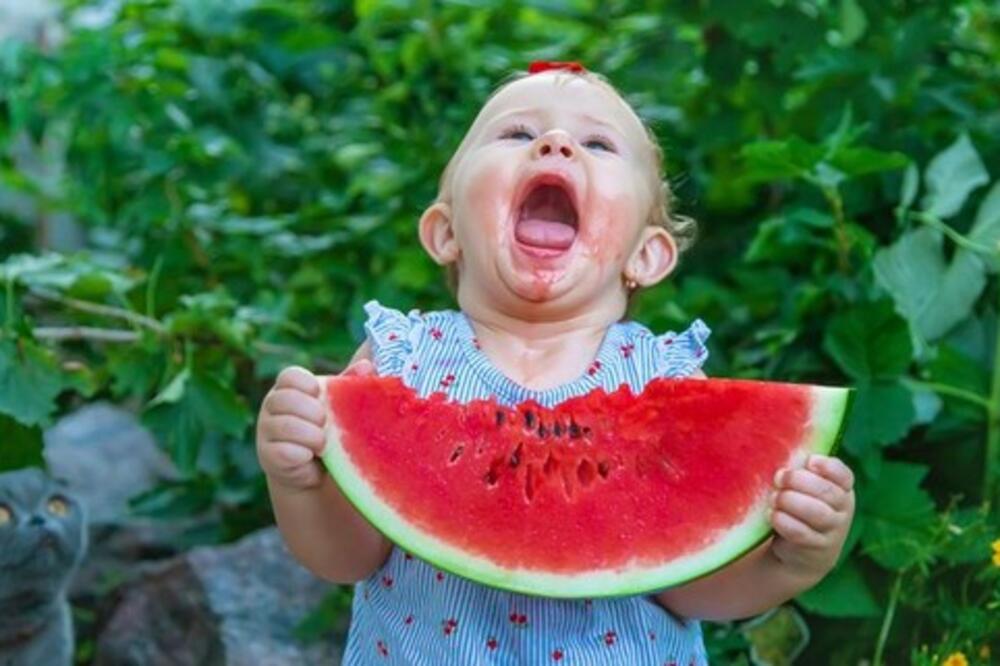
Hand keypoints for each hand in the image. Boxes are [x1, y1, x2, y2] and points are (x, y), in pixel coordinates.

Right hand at [256, 360, 374, 490]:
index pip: (290, 376)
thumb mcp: (339, 404)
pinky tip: (311, 456)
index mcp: (289, 388)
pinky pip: (284, 452)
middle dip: (313, 412)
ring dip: (312, 435)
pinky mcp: (268, 456)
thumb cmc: (329, 429)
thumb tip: (366, 366)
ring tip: (323, 443)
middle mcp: (272, 406)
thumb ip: (349, 384)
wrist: (316, 470)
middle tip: (325, 423)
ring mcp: (266, 430)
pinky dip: (303, 454)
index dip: (308, 385)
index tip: (321, 396)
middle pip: (285, 399)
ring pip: (284, 426)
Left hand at [768, 454, 854, 581]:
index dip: (827, 467)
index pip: (843, 475)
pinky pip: (801, 533)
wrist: (800, 551)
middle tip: (779, 478)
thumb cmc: (799, 507)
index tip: (809, 461)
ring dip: (790, 501)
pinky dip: (784, 521)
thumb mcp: (805, 489)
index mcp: (842, 489)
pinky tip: (772, 515)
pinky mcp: (818, 549)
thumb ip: (801, 472)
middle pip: (827, 492)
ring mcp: (834, 531)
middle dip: (798, 481)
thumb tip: (780, 454)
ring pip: (817, 513)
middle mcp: (843, 510)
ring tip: (774, 498)